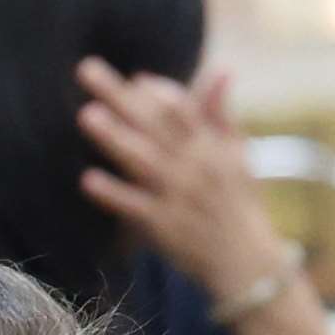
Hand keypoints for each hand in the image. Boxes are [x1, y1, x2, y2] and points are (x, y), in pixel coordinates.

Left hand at [74, 63, 289, 303]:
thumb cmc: (240, 203)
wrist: (247, 263)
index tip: (136, 78)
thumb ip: (223, 114)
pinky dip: (114, 193)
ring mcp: (178, 196)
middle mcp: (194, 166)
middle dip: (121, 97)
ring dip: (115, 137)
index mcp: (211, 147)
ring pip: (143, 160)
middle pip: (154, 124)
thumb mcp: (239, 156)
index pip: (184, 110)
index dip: (161, 92)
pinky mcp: (164, 226)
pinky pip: (135, 207)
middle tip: (87, 70)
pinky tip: (88, 179)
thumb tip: (221, 71)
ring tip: (87, 115)